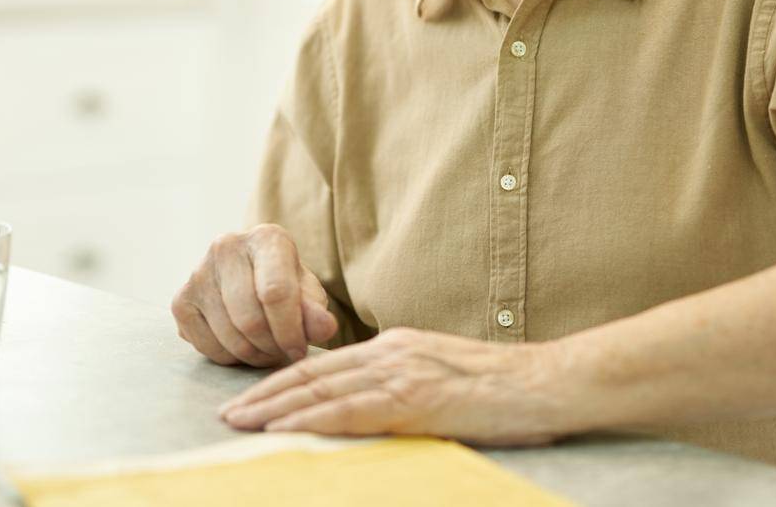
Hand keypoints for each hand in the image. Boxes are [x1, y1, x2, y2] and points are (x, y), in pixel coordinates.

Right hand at [171, 224, 337, 366]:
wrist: (250, 278)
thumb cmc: (285, 286)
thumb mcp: (307, 294)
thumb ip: (315, 311)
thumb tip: (324, 328)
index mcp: (266, 238)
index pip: (275, 293)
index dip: (290, 331)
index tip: (300, 351)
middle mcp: (226, 247)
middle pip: (250, 319)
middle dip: (272, 347)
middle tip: (283, 353)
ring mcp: (198, 272)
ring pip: (228, 337)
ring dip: (253, 356)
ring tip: (268, 351)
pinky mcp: (181, 300)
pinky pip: (206, 346)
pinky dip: (229, 357)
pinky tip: (242, 346)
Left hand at [218, 327, 570, 445]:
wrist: (548, 382)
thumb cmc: (506, 390)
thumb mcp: (443, 376)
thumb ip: (404, 385)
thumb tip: (372, 407)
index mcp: (396, 346)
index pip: (326, 363)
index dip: (284, 380)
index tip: (252, 398)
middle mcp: (391, 352)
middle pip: (312, 372)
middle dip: (264, 394)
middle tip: (227, 413)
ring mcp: (401, 372)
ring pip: (320, 389)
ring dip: (273, 408)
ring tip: (239, 424)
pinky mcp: (413, 398)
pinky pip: (350, 410)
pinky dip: (310, 419)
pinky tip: (284, 430)